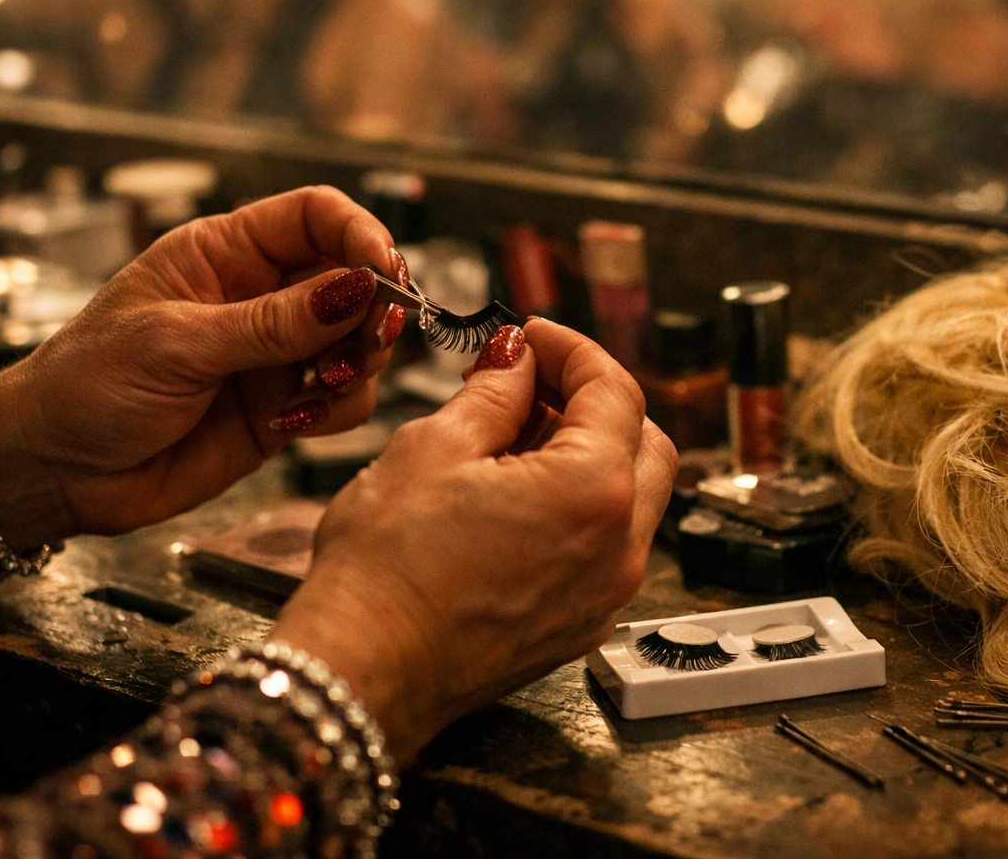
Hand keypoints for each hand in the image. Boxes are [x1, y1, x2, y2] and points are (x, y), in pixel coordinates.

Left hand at [0, 186, 409, 547]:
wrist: (52, 471)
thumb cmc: (86, 386)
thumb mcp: (176, 344)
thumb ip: (272, 324)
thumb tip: (357, 289)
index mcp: (225, 254)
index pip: (315, 216)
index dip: (360, 235)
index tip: (383, 274)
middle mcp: (260, 298)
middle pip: (354, 279)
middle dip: (374, 308)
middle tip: (371, 341)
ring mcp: (274, 355)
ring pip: (360, 342)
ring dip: (362, 363)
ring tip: (326, 386)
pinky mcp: (282, 409)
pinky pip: (343, 400)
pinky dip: (340, 410)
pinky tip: (296, 422)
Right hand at [269, 319, 678, 761]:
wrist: (363, 671)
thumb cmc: (387, 567)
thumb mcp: (434, 447)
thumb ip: (494, 392)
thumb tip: (518, 358)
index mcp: (594, 491)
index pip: (615, 391)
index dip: (572, 351)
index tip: (533, 337)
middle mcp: (622, 547)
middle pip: (644, 442)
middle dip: (592, 401)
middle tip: (528, 382)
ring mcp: (607, 594)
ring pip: (631, 498)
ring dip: (589, 454)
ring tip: (513, 437)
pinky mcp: (581, 625)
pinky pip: (606, 547)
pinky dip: (578, 507)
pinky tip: (515, 495)